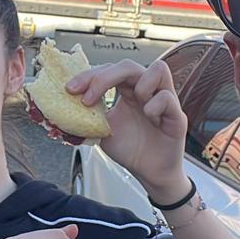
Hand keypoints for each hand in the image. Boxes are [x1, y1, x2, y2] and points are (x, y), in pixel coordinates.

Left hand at [66, 60, 190, 201]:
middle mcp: (146, 90)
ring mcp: (163, 99)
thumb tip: (63, 109)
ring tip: (132, 103)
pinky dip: (154, 106)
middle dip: (103, 77)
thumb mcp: (101, 131)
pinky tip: (149, 119)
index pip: (109, 70)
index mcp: (127, 90)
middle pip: (128, 65)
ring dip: (138, 84)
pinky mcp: (176, 115)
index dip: (89, 76)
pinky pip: (167, 97)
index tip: (70, 90)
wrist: (148, 173)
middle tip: (86, 98)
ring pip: (158, 69)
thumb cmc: (129, 150)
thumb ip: (88, 117)